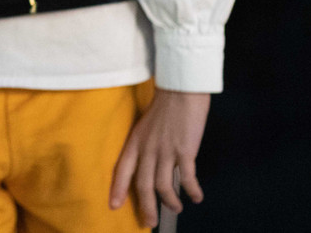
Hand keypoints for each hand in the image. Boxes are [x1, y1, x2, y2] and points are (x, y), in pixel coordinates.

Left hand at [110, 89, 209, 226]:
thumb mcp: (146, 126)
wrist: (180, 91)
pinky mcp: (184, 152)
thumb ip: (146, 145)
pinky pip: (186, 178)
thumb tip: (151, 164)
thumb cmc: (165, 107)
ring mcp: (165, 151)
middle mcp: (147, 149)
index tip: (114, 206)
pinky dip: (191, 191)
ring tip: (175, 209)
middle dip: (146, 207)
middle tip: (149, 222)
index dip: (117, 189)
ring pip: (163, 187)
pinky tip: (196, 197)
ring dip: (170, 202)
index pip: (121, 170)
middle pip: (143, 185)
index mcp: (135, 142)